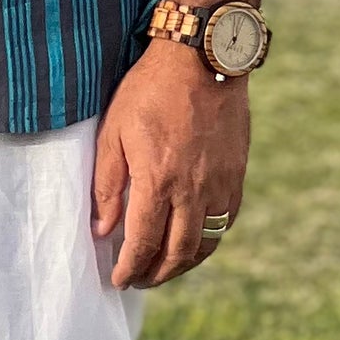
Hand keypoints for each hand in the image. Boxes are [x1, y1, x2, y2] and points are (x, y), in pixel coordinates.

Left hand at [91, 41, 249, 287]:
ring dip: (184, 264)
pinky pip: (226, 221)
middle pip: (177, 253)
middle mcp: (193, 190)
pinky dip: (209, 240)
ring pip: (205, 243)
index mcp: (158, 181)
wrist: (203, 59)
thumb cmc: (150, 90)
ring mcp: (219, 184)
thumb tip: (103, 229)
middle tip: (139, 280)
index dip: (129, 268)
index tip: (119, 279)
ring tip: (165, 269)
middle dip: (156, 275)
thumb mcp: (114, 132)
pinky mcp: (235, 175)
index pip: (143, 243)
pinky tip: (194, 240)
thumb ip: (108, 185)